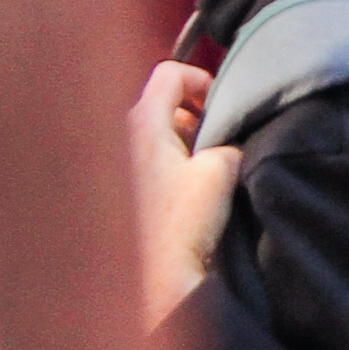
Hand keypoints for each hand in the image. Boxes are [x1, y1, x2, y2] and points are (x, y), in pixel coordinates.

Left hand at [128, 61, 243, 325]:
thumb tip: (229, 144)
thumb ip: (227, 143)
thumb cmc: (178, 225)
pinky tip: (191, 192)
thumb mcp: (218, 172)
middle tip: (220, 142)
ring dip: (186, 143)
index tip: (223, 106)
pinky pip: (150, 158)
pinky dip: (172, 164)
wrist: (152, 276)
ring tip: (208, 172)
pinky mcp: (122, 185)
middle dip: (197, 117)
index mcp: (141, 121)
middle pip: (164, 103)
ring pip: (158, 132)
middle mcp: (122, 133)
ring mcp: (119, 159)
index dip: (202, 81)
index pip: (170, 73)